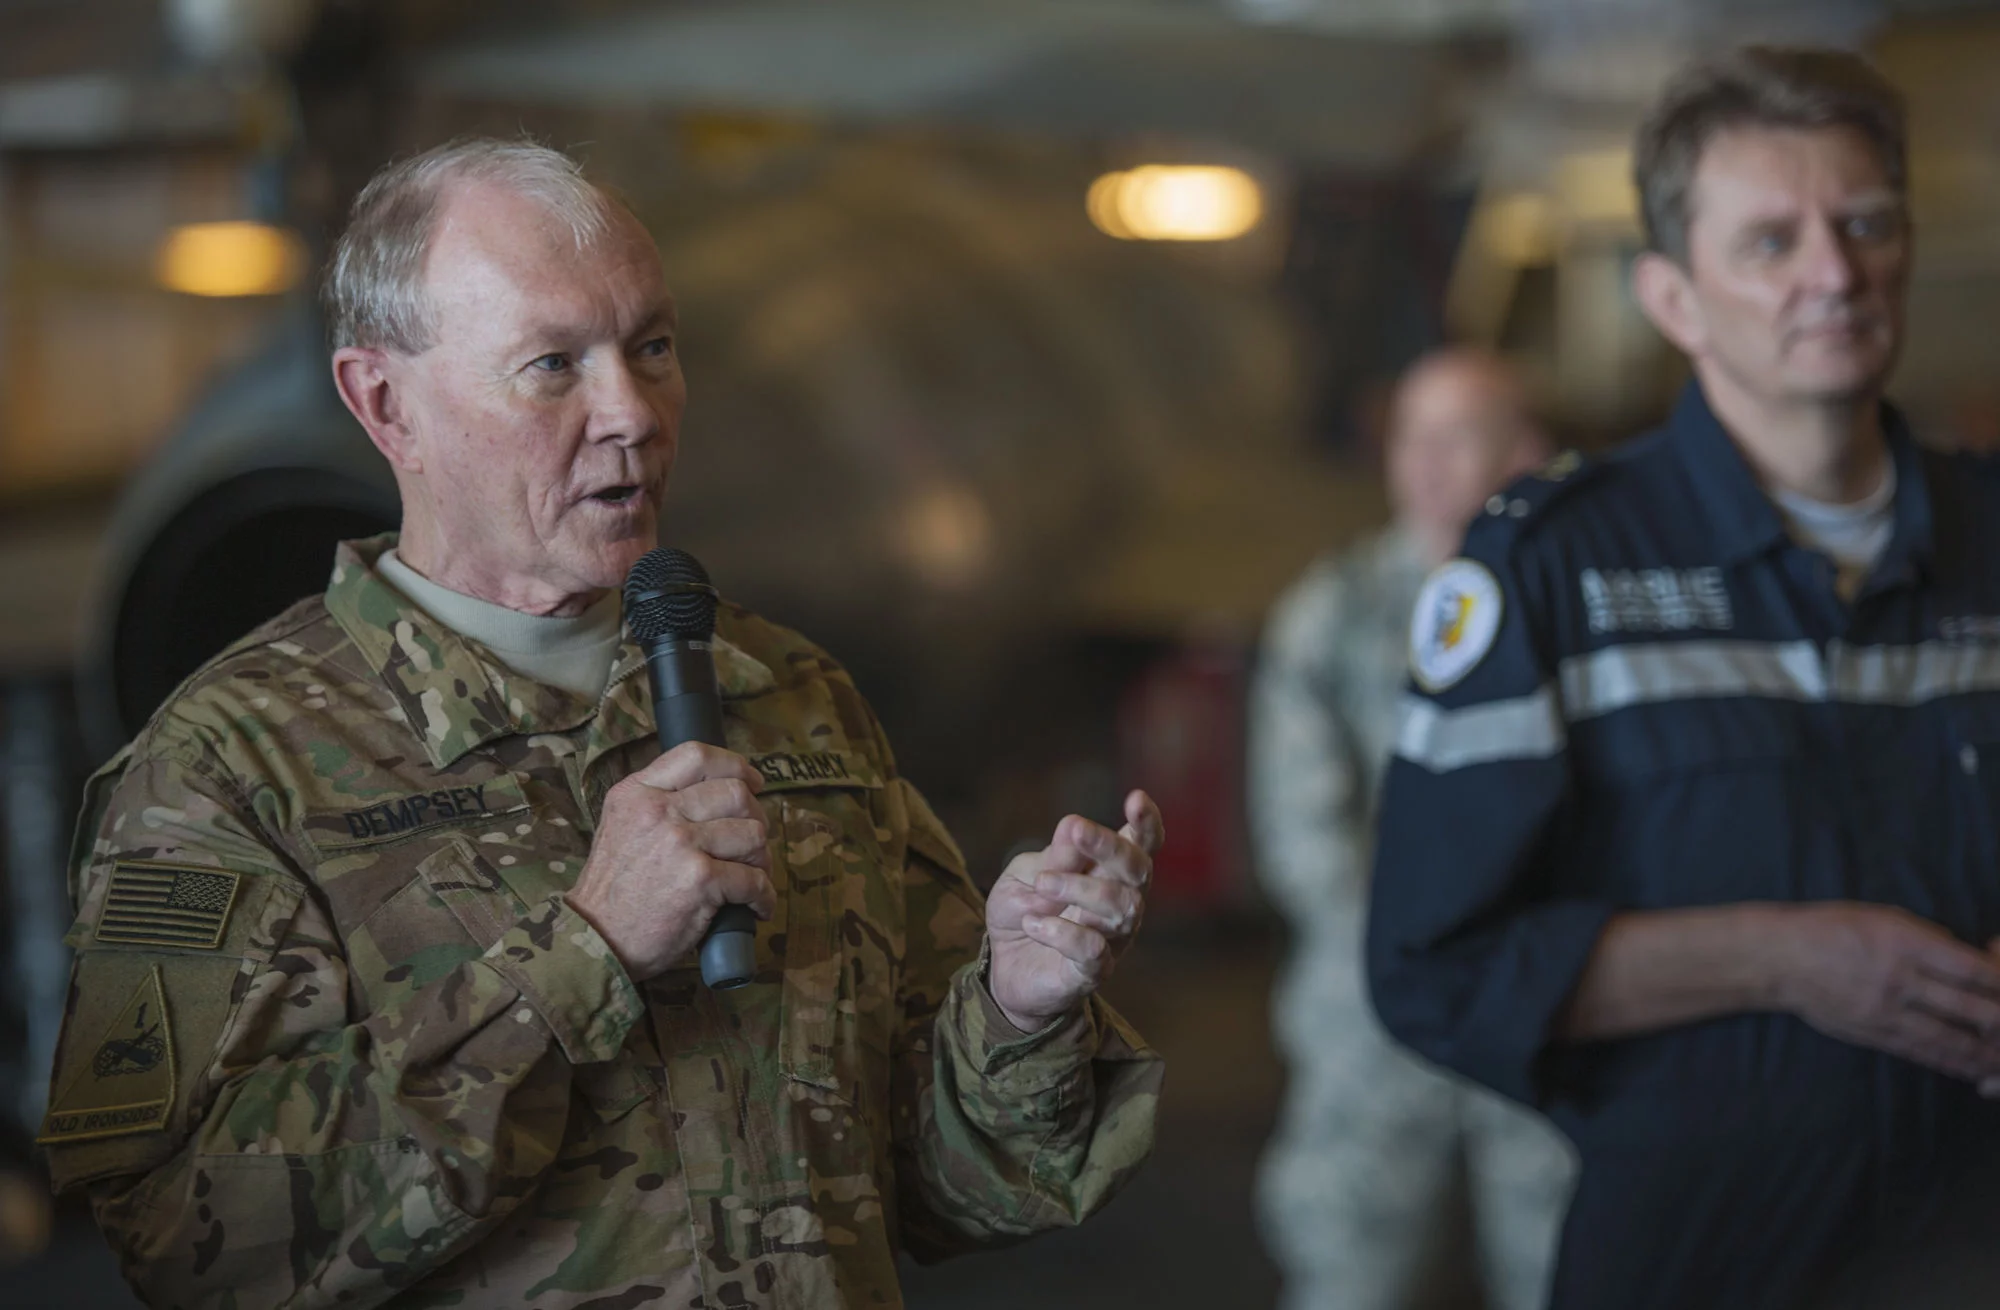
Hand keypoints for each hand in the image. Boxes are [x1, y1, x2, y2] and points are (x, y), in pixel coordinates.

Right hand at [564, 742, 774, 980]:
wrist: (596, 939)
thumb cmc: (612, 890)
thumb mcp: (621, 825)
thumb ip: (657, 802)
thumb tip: (713, 793)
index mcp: (638, 792)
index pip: (697, 755)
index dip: (735, 765)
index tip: (753, 783)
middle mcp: (659, 811)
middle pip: (735, 793)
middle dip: (756, 818)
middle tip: (753, 843)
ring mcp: (682, 843)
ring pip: (752, 833)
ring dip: (762, 859)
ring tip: (754, 876)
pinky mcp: (700, 880)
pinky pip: (753, 880)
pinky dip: (764, 896)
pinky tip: (758, 906)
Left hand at [985, 790, 1162, 1032]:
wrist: (1003, 966)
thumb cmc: (1024, 911)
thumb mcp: (1026, 875)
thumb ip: (1053, 858)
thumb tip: (1072, 825)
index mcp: (1108, 871)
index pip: (1141, 844)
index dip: (1147, 823)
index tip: (1136, 798)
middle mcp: (1120, 902)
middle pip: (1139, 870)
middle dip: (1110, 845)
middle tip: (1075, 829)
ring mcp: (1112, 939)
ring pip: (1122, 907)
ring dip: (1079, 887)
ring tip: (1041, 885)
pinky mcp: (1094, 971)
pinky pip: (1094, 949)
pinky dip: (1062, 932)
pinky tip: (1033, 924)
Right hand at [1775, 902, 1999, 1090]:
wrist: (1778, 958)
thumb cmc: (1829, 928)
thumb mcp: (1881, 917)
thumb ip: (1926, 937)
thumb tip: (1966, 956)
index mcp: (1903, 942)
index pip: (1970, 969)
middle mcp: (1898, 979)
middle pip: (1969, 1009)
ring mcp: (1885, 1011)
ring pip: (1949, 1039)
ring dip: (1985, 1053)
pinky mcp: (1872, 1033)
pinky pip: (1920, 1051)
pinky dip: (1951, 1062)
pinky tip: (1973, 1070)